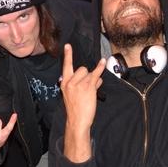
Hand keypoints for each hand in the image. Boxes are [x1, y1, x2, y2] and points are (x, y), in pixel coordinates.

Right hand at [59, 43, 105, 161]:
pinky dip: (100, 67)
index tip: (68, 46)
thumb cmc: (75, 109)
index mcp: (64, 83)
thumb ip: (75, 84)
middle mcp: (70, 82)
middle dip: (87, 76)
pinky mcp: (89, 86)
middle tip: (86, 88)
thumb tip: (91, 75)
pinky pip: (96, 74)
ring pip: (90, 73)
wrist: (77, 120)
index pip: (66, 66)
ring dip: (94, 80)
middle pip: (82, 69)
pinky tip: (103, 62)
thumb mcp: (69, 95)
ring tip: (91, 92)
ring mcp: (80, 84)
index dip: (68, 55)